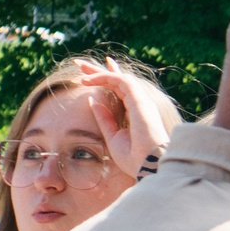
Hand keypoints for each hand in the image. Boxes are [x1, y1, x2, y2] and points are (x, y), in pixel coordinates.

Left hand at [76, 60, 173, 179]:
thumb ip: (104, 119)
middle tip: (81, 64)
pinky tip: (90, 80)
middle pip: (119, 81)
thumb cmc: (134, 158)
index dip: (108, 79)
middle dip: (99, 71)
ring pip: (120, 78)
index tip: (91, 74)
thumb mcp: (112, 137)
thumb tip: (93, 101)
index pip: (121, 90)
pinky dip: (105, 77)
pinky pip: (121, 81)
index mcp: (135, 113)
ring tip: (81, 69)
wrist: (148, 166)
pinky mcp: (140, 101)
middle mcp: (140, 105)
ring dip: (100, 72)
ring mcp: (142, 102)